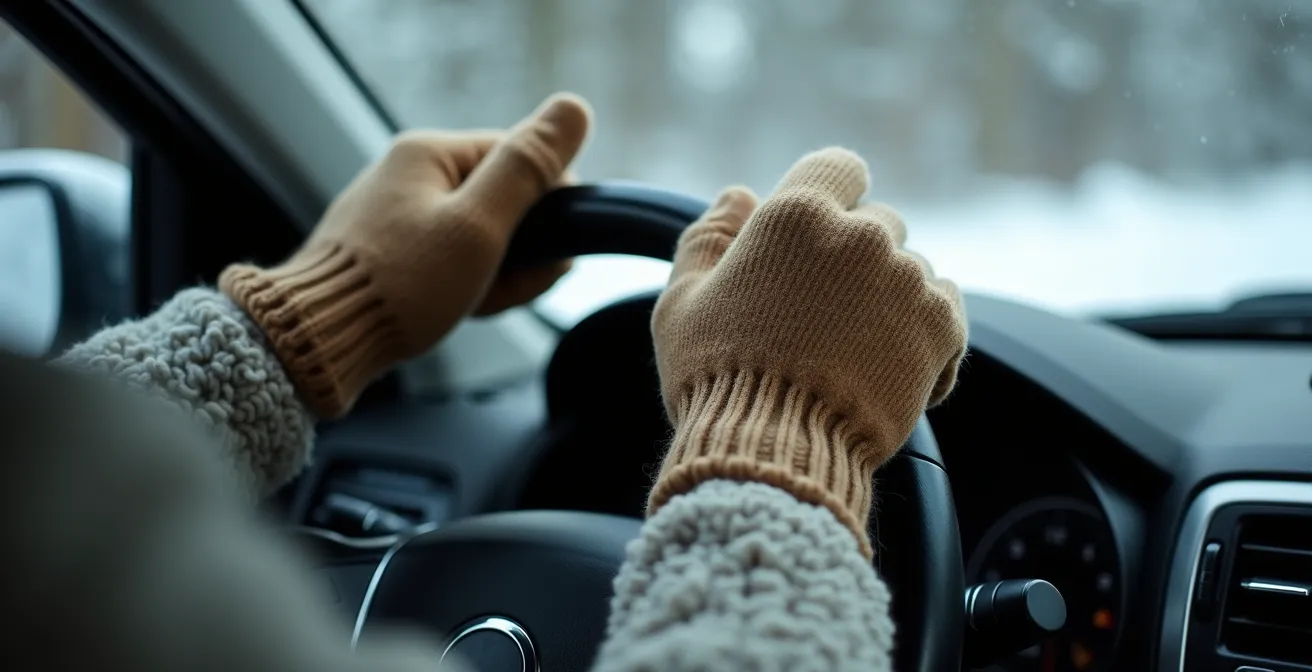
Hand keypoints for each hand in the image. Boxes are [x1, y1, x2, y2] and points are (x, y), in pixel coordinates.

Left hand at [222, 94, 591, 417]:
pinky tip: (460, 308)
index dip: (549, 204)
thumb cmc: (399, 284)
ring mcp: (395, 214)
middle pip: (501, 200)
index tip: (555, 250)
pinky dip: (465, 285)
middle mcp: (407, 173)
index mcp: (429, 152)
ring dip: (495, 273)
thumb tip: (575, 108)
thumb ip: (528, 168)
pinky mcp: (387, 253)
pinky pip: (447, 260)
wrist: (319, 340)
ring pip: (478, 236)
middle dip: (520, 249)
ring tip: (477, 303)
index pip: (519, 157)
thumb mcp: (478, 226)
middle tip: (509, 286)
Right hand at [647, 148, 966, 556]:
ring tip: (851, 353)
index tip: (820, 238)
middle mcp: (861, 234)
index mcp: (797, 214)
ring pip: (911, 269)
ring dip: (889, 298)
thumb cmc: (716, 379)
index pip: (839, 169)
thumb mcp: (683, 303)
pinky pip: (944, 310)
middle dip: (856, 258)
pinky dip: (923, 336)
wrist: (774, 450)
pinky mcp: (942, 327)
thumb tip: (739, 195)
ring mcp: (907, 279)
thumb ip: (709, 237)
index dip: (831, 197)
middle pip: (877, 222)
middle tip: (823, 316)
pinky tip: (886, 371)